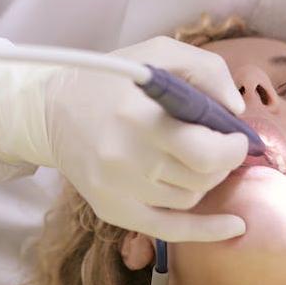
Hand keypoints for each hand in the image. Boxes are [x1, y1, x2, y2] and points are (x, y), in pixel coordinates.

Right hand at [0, 37, 248, 241]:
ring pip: (190, 198)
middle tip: (220, 146)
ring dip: (202, 180)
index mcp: (138, 116)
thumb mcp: (157, 53)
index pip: (206, 152)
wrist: (48, 112)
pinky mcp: (112, 209)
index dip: (233, 147)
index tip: (236, 136)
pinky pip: (171, 231)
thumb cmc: (109, 81)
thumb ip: (206, 70)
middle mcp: (126, 158)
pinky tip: (234, 226)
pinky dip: (207, 231)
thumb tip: (237, 112)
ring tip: (191, 159)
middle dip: (223, 162)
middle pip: (202, 178)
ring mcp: (117, 189)